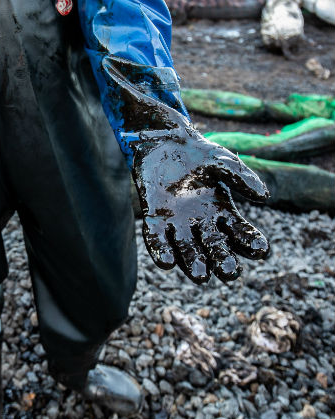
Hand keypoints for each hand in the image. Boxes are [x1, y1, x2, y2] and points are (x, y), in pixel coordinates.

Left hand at [106, 59, 269, 283]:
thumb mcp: (222, 162)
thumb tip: (264, 197)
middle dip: (221, 260)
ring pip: (186, 249)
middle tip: (229, 272)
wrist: (164, 143)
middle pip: (214, 247)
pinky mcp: (154, 218)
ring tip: (200, 275)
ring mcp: (177, 223)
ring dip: (192, 262)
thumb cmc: (196, 153)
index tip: (260, 250)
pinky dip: (160, 250)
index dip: (250, 242)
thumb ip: (241, 177)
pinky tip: (166, 262)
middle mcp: (201, 223)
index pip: (239, 233)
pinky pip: (157, 239)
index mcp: (222, 212)